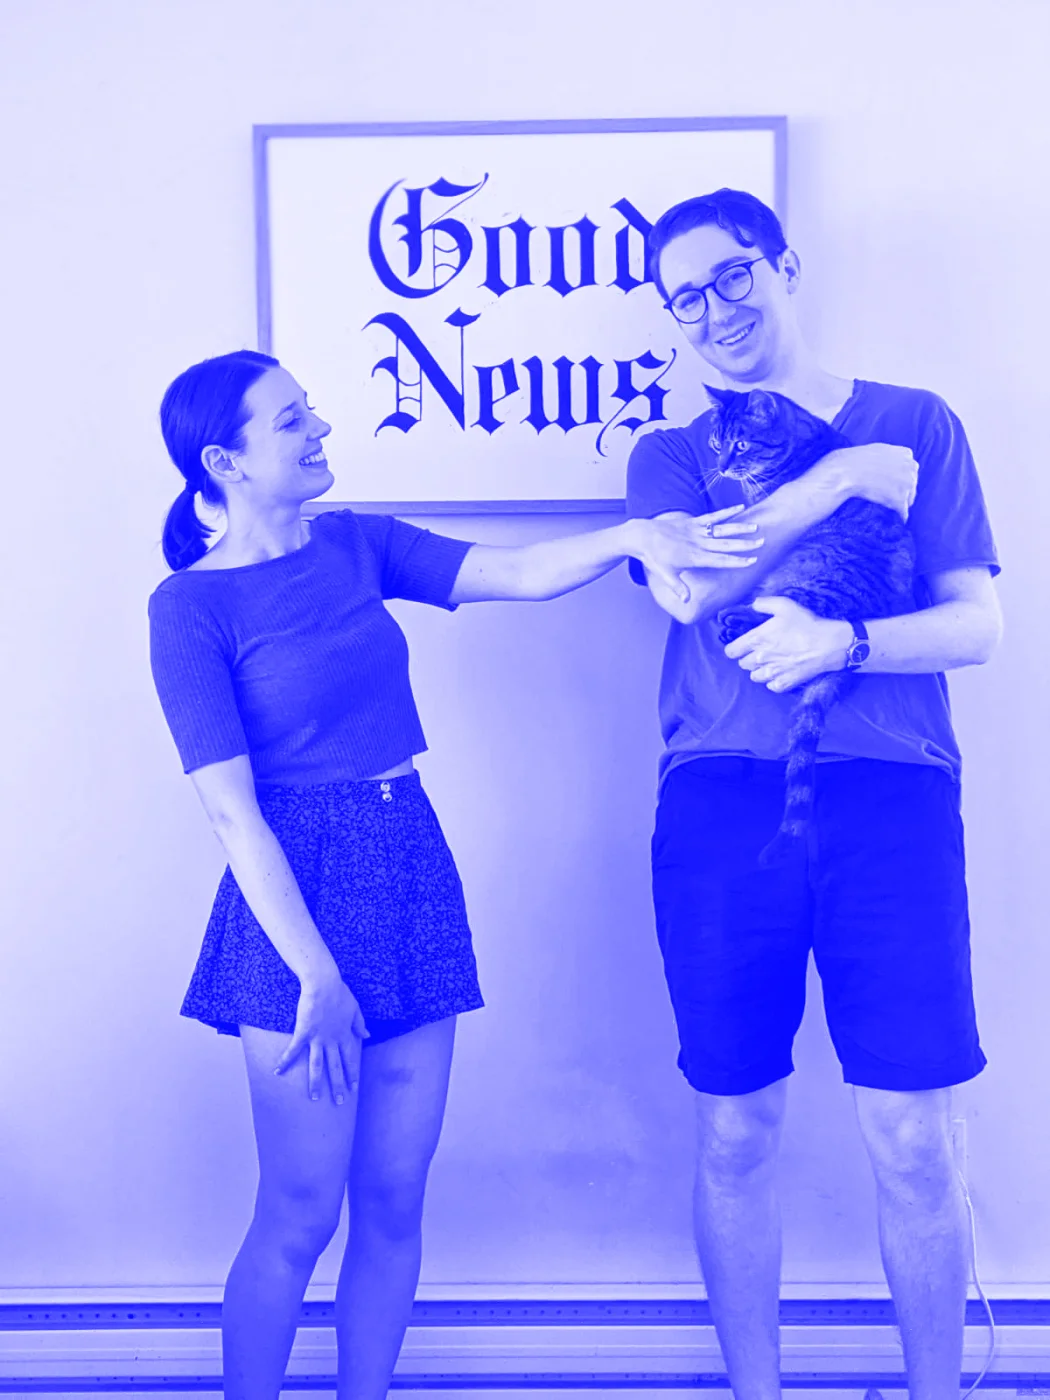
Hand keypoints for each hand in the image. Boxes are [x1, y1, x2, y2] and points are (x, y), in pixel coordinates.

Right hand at [274, 971, 369, 1103]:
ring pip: (317, 1065)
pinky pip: (293, 1051)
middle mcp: (332, 1040)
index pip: (349, 1059)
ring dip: (316, 1083)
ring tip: (314, 1097)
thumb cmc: (340, 993)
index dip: (352, 1073)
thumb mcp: (355, 1008)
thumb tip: (367, 1035)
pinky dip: (285, 1062)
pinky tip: (277, 1072)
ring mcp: (317, 1038)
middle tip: (339, 1102)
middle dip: (338, 1085)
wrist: (324, 983)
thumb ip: (359, 1024)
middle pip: (335, 1067)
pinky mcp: (303, 1032)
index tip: (353, 1088)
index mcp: (344, 1035)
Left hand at [635, 507, 762, 600]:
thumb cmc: (654, 557)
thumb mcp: (664, 574)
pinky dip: (726, 512)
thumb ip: (677, 587)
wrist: (642, 536)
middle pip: (725, 544)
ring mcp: (696, 531)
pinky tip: (740, 507)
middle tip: (761, 543)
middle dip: (744, 544)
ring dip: (739, 528)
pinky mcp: (693, 522)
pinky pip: (713, 517)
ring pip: (722, 529)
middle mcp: (698, 543)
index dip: (737, 561)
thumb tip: (686, 601)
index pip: (720, 560)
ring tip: (755, 526)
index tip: (752, 561)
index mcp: (694, 557)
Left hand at [723, 597, 852, 691]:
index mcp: (756, 639)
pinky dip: (773, 681)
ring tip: (769, 663)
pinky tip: (779, 673)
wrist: (828, 644)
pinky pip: (770, 686)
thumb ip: (764, 604)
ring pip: (754, 677)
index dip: (734, 649)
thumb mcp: (785, 605)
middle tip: (759, 652)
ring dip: (758, 671)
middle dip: (747, 658)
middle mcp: (760, 658)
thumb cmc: (806, 624)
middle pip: (742, 665)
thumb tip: (753, 604)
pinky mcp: (785, 683)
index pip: (731, 651)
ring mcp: (772, 673)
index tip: (739, 647)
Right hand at [817, 443, 918, 519]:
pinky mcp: (900, 500)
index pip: (910, 468)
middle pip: (912, 483)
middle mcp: (910, 467)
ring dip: (900, 504)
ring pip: (909, 498)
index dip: (900, 477)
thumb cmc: (852, 461)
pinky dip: (899, 517)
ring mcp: (907, 484)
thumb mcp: (876, 450)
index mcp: (905, 454)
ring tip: (889, 509)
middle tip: (889, 497)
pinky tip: (895, 519)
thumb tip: (889, 464)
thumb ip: (889, 456)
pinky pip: (903, 513)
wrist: (844, 473)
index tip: (892, 483)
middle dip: (903, 490)